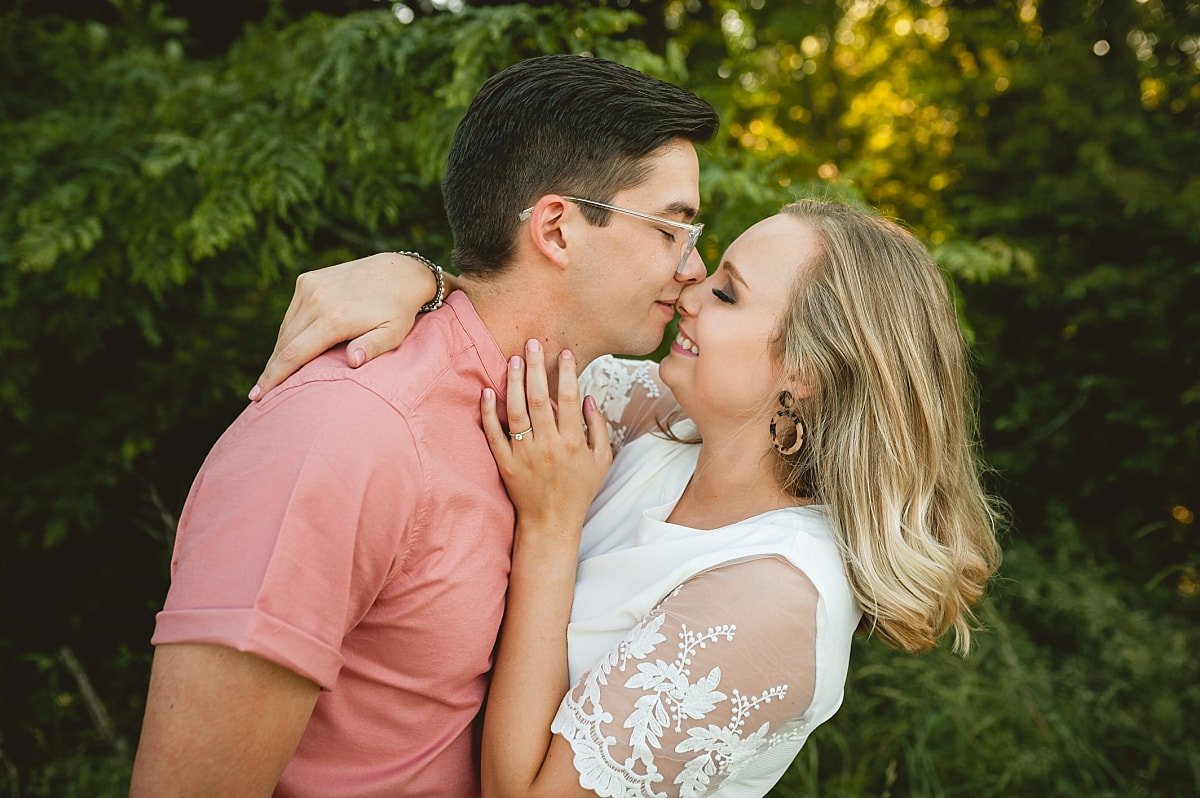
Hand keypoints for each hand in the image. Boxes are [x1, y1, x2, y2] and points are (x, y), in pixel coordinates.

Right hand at [249, 252, 448, 399]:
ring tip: (273, 374)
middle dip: (271, 369)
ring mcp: (309, 287)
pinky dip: (289, 332)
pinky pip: (292, 314)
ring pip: (286, 328)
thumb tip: (353, 362)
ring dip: (279, 352)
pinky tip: (290, 348)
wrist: (398, 272)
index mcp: (335, 318)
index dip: (274, 377)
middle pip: (284, 343)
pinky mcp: (307, 280)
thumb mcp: (393, 333)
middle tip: (259, 394)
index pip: (294, 354)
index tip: (258, 396)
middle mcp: (316, 300)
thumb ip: (373, 347)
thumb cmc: (398, 311)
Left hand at [481, 341, 611, 531]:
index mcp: (572, 442)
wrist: (551, 522)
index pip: (568, 398)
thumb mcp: (601, 460)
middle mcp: (547, 445)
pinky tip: (488, 391)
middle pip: (539, 398)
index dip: (566, 372)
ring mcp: (524, 454)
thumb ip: (598, 427)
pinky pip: (494, 434)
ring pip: (516, 411)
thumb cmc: (579, 490)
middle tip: (532, 343)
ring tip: (513, 359)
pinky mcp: (505, 463)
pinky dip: (489, 412)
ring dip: (514, 382)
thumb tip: (588, 398)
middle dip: (535, 367)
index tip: (564, 352)